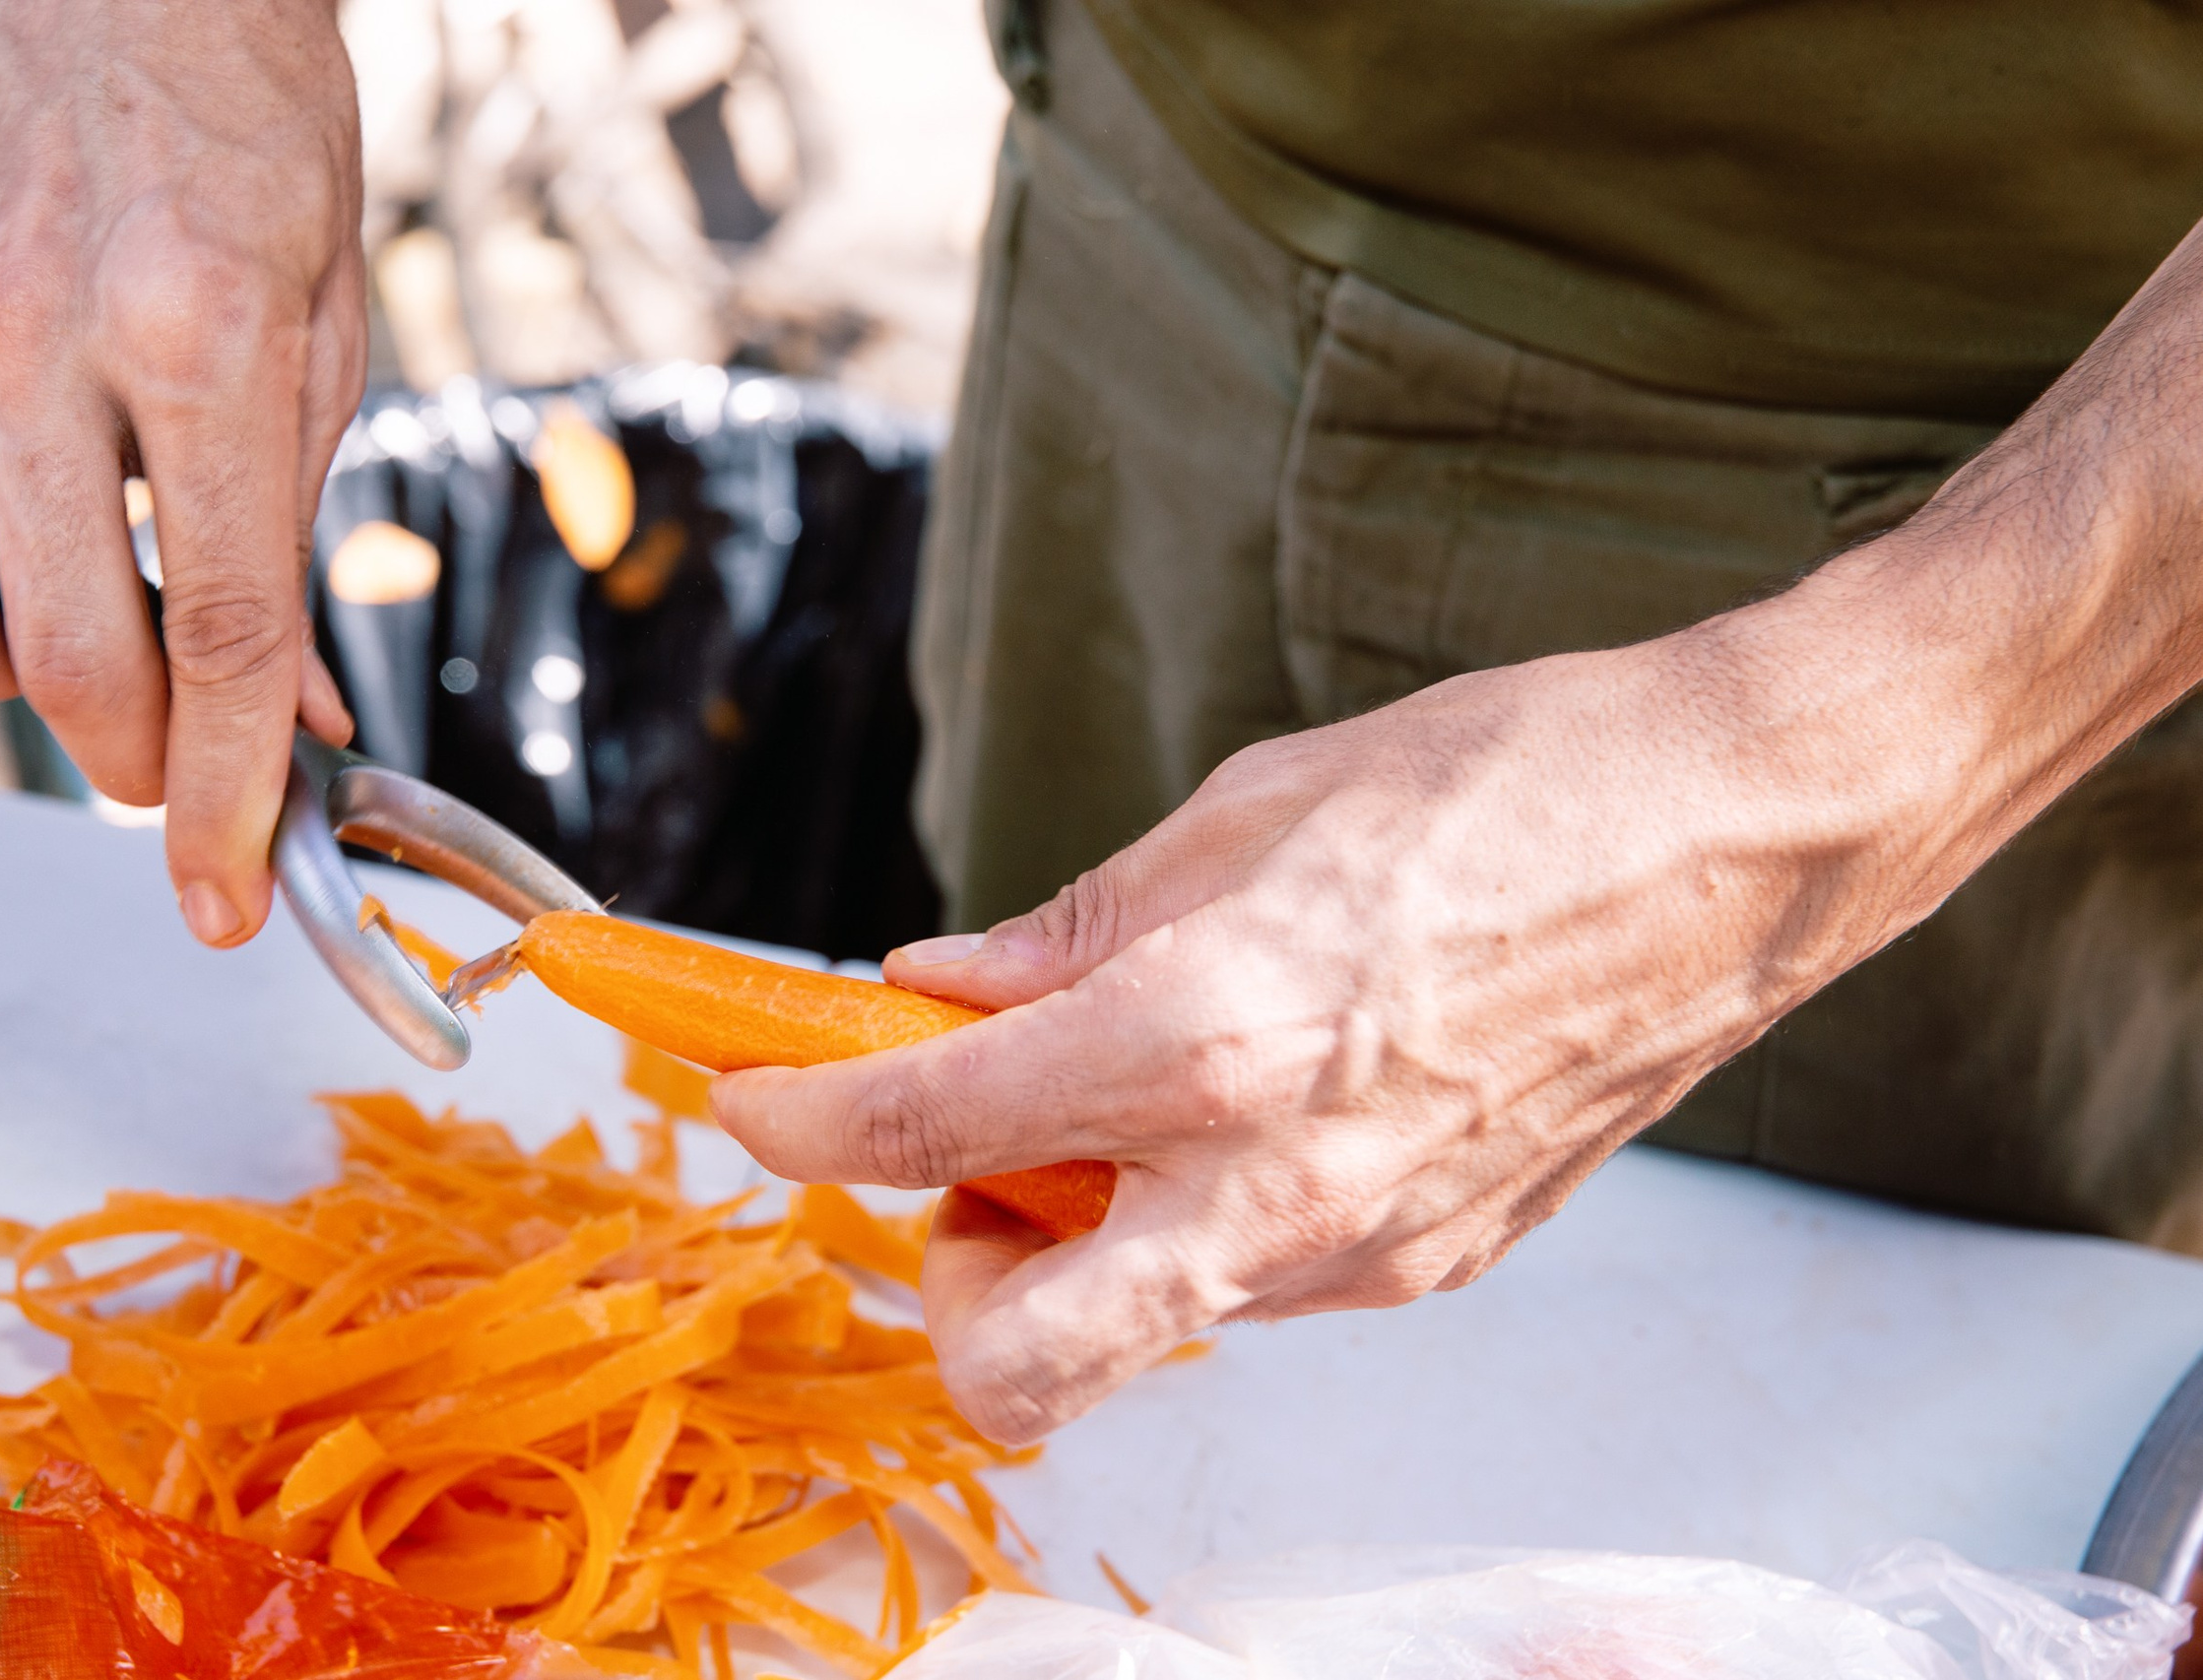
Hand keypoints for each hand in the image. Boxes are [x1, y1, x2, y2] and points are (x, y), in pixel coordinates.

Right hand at [0, 0, 361, 944]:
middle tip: (163, 776)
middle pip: (70, 647)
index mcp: (199, 333)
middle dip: (132, 764)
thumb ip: (299, 535)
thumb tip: (302, 723)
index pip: (224, 629)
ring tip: (59, 630)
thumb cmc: (249, 152)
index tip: (229, 892)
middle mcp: (31, 328)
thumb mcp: (329, 340)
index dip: (230, 791)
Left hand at [713, 266, 2202, 1442]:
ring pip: (1144, 1323)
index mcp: (1207, 1036)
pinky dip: (1205, 1217)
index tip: (757, 1095)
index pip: (930, 1126)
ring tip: (1128, 1097)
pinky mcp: (1438, 1267)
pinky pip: (1262, 1284)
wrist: (1744, 835)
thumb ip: (1075, 926)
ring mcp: (1366, 1253)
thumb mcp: (1250, 805)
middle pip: (1019, 1367)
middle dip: (942, 1287)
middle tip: (956, 1165)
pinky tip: (1256, 1103)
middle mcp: (1275, 1185)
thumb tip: (941, 988)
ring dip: (1084, 1239)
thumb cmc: (1516, 782)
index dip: (801, 1117)